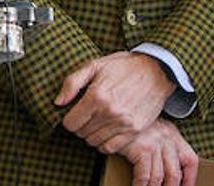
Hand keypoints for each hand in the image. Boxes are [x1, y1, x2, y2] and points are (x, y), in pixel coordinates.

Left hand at [55, 51, 175, 150]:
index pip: (70, 123)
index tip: (72, 114)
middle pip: (81, 133)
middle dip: (78, 126)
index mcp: (96, 96)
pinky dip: (104, 143)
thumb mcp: (94, 66)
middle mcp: (109, 112)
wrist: (155, 71)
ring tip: (95, 123)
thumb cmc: (122, 66)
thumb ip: (72, 83)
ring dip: (90, 135)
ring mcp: (124, 123)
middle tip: (84, 117)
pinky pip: (112, 147)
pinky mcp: (135, 130)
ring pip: (94, 142)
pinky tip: (105, 131)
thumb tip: (58, 102)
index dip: (68, 119)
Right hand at [118, 119, 197, 185]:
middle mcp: (167, 138)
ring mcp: (155, 143)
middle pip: (175, 174)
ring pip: (159, 178)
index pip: (190, 160)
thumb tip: (166, 167)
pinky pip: (144, 176)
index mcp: (172, 133)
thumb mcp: (151, 128)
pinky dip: (140, 185)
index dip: (190, 178)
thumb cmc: (128, 121)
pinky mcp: (142, 149)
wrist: (115, 108)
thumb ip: (162, 144)